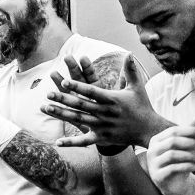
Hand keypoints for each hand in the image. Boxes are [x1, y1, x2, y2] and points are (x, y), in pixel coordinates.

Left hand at [42, 55, 165, 148]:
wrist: (149, 130)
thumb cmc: (141, 106)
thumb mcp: (137, 87)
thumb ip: (130, 70)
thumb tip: (129, 52)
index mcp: (112, 99)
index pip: (92, 91)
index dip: (78, 87)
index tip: (64, 81)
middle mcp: (105, 112)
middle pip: (81, 105)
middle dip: (63, 99)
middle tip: (47, 93)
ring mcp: (102, 126)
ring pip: (78, 119)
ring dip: (61, 114)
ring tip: (45, 108)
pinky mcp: (101, 138)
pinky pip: (84, 141)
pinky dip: (71, 142)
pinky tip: (57, 142)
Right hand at [147, 119, 194, 194]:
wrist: (174, 183)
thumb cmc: (180, 161)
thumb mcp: (185, 146)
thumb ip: (190, 133)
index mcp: (156, 141)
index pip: (173, 131)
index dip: (191, 131)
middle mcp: (151, 151)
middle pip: (172, 141)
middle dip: (192, 143)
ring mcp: (153, 164)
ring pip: (172, 155)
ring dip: (191, 155)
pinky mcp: (158, 176)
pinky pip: (173, 168)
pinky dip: (188, 166)